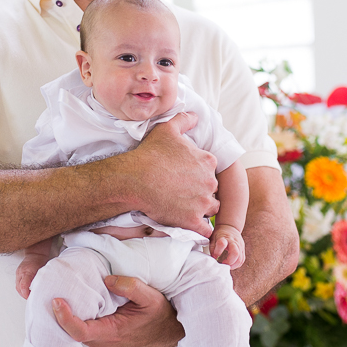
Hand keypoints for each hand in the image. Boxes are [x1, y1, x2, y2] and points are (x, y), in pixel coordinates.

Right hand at [15, 255, 48, 298]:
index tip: (30, 297)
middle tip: (30, 299)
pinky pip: (17, 283)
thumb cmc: (40, 260)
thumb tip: (42, 289)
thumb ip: (40, 280)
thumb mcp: (42, 270)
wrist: (35, 253)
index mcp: (27, 271)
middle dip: (24, 295)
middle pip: (19, 288)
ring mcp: (18, 273)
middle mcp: (21, 272)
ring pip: (17, 286)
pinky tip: (26, 290)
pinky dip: (21, 288)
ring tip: (28, 296)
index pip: (23, 285)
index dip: (26, 294)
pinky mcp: (18, 273)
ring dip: (22, 292)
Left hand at [52, 276, 183, 346]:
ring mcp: (102, 344)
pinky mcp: (102, 340)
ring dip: (67, 315)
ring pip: (76, 331)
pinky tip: (74, 302)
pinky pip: (83, 330)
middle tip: (51, 291)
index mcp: (112, 334)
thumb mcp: (150, 297)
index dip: (64, 318)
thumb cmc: (161, 317)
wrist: (171, 333)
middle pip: (71, 332)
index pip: (80, 331)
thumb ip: (129, 286)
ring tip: (59, 293)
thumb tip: (107, 279)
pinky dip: (76, 317)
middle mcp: (103, 343)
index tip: (56, 301)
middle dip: (59, 314)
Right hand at [126, 112, 216, 237]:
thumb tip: (195, 115)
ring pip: (211, 209)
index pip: (211, 170)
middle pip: (212, 190)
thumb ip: (184, 120)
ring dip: (202, 210)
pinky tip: (192, 227)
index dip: (199, 174)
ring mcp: (202, 203)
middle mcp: (210, 182)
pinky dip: (201, 230)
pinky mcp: (192, 221)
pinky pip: (206, 230)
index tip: (187, 178)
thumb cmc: (150, 154)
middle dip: (202, 192)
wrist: (134, 179)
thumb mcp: (167, 129)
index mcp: (207, 161)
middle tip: (184, 193)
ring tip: (186, 209)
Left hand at [209, 224, 245, 268]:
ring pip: (240, 258)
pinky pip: (242, 259)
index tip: (215, 256)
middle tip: (223, 264)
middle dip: (229, 262)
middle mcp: (234, 241)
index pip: (222, 243)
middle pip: (235, 253)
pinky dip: (237, 264)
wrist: (229, 226)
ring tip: (226, 265)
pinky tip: (231, 264)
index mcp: (224, 237)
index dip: (218, 251)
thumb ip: (212, 248)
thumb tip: (213, 258)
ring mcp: (240, 245)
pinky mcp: (243, 249)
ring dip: (233, 265)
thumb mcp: (213, 238)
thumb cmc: (220, 233)